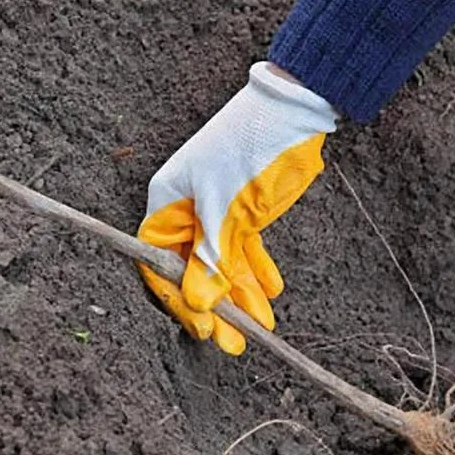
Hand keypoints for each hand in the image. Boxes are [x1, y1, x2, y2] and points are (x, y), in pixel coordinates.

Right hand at [137, 61, 337, 354]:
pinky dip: (256, 270)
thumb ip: (213, 259)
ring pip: (223, 265)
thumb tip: (199, 305)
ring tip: (262, 326)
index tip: (204, 328)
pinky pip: (244, 250)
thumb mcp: (228, 208)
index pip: (160, 262)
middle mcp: (187, 210)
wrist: (294, 110)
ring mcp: (216, 211)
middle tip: (235, 343)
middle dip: (216, 307)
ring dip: (242, 295)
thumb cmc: (250, 148)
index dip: (178, 299)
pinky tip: (271, 292)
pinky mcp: (244, 211)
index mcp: (168, 203)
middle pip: (193, 270)